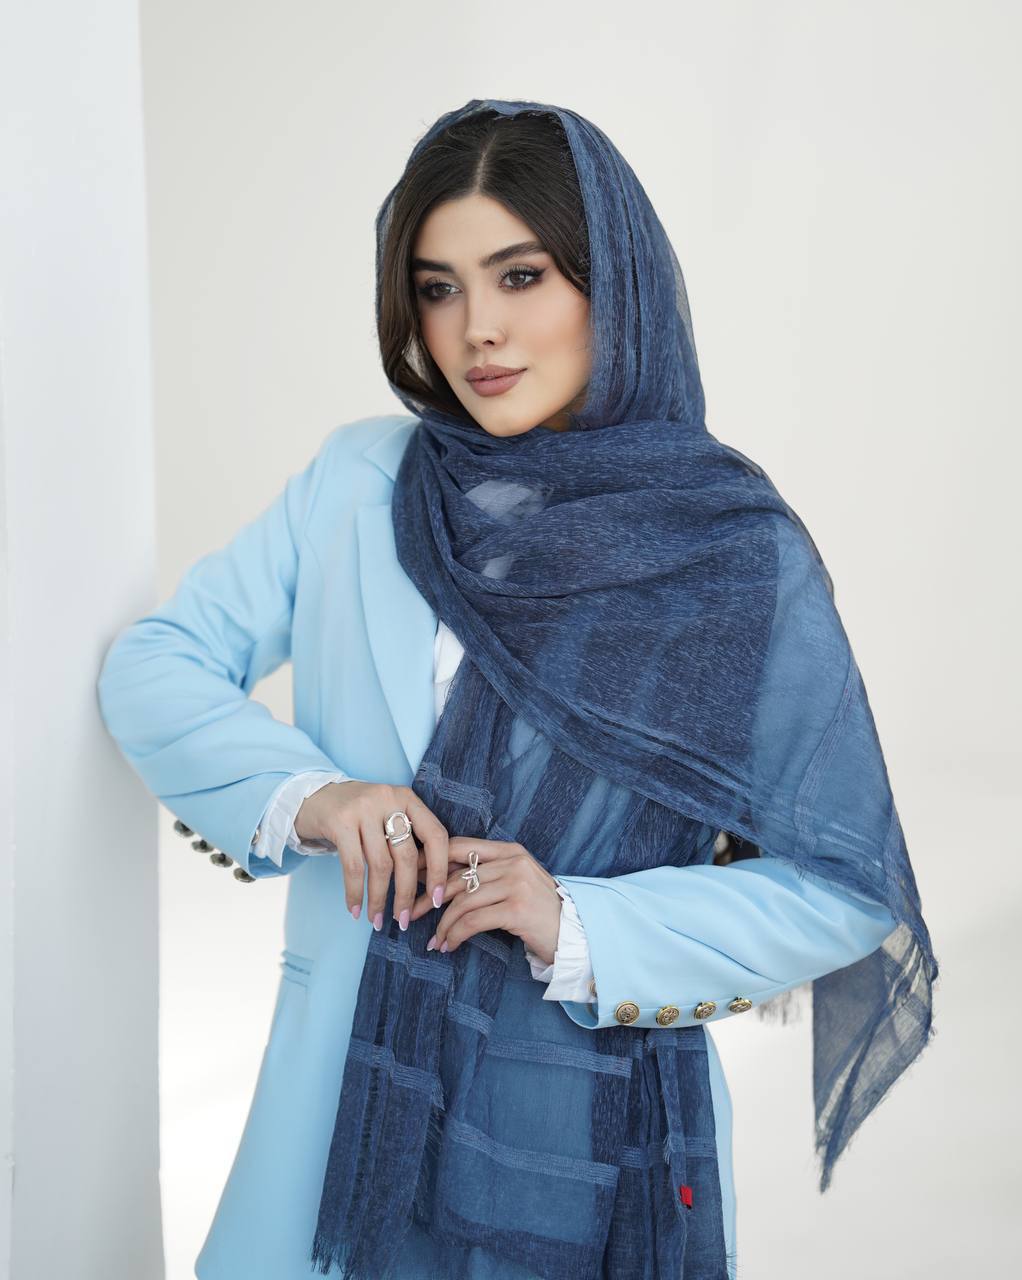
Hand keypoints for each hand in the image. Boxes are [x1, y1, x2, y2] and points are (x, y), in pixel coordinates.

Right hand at [294, 781, 448, 929]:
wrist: (311, 797)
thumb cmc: (357, 814)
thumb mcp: (386, 815)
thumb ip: (407, 838)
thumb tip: (429, 885)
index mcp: (407, 798)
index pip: (435, 835)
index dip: (439, 870)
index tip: (436, 900)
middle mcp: (388, 799)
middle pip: (406, 855)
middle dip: (406, 893)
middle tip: (403, 920)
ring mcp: (363, 808)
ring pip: (380, 865)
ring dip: (379, 898)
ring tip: (377, 920)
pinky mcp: (339, 822)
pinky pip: (353, 866)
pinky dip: (355, 892)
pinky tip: (355, 909)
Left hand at [408, 837, 561, 963]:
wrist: (575, 934)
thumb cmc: (540, 911)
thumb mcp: (516, 883)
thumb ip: (487, 876)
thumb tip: (440, 880)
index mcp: (510, 850)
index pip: (460, 847)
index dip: (431, 860)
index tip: (411, 877)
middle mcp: (513, 862)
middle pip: (456, 877)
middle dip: (430, 897)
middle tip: (412, 914)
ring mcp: (516, 884)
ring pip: (462, 902)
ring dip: (443, 924)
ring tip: (435, 940)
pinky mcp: (516, 909)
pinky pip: (473, 921)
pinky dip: (455, 935)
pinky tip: (449, 946)